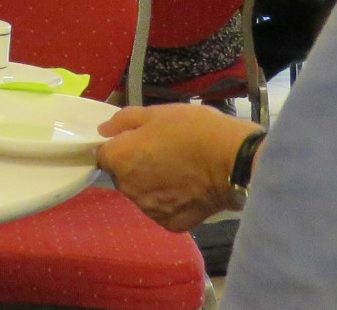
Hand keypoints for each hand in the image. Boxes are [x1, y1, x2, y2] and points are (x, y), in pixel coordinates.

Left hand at [95, 104, 257, 231]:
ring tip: (180, 171)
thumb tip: (103, 130)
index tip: (139, 141)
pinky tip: (189, 189)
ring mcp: (149, 209)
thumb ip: (124, 121)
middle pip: (122, 176)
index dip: (120, 146)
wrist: (233, 161)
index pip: (104, 155)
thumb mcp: (156, 113)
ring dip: (152, 185)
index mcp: (120, 159)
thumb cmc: (193, 130)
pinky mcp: (171, 223)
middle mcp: (128, 188)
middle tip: (163, 153)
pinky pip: (164, 210)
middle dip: (135, 166)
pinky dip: (172, 201)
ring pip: (143, 194)